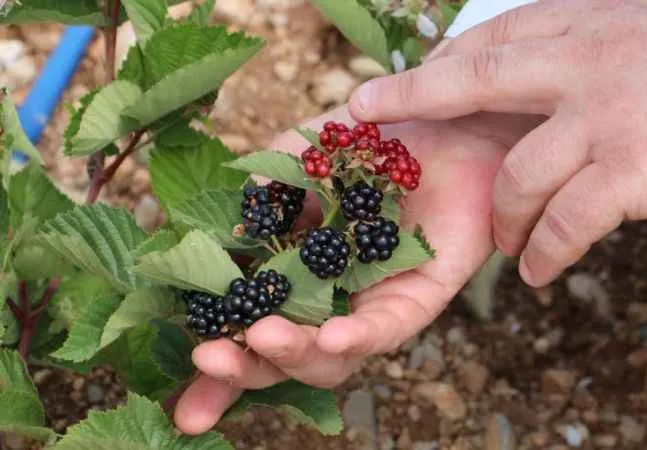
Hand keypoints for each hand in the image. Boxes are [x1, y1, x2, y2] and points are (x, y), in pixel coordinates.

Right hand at [173, 106, 536, 433]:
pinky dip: (360, 334)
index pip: (249, 331)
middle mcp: (331, 300)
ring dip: (295, 352)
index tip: (182, 403)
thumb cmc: (370, 142)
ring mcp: (373, 304)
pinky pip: (390, 328)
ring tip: (265, 335)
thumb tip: (219, 232)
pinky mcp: (420, 298)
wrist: (440, 117)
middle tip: (208, 357)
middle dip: (244, 367)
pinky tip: (334, 334)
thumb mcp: (299, 157)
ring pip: (333, 356)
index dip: (220, 370)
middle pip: (285, 356)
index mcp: (294, 275)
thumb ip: (262, 191)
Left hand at [347, 0, 646, 286]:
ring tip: (512, 247)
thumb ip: (596, 46)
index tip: (412, 80)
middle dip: (414, 96)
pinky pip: (566, 221)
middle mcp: (588, 61)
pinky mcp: (633, 170)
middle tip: (370, 116)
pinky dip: (547, 253)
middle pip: (476, 78)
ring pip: (520, 174)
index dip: (446, 62)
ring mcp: (607, 115)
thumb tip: (552, 70)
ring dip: (507, 220)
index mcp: (592, 23)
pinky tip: (541, 272)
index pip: (497, 36)